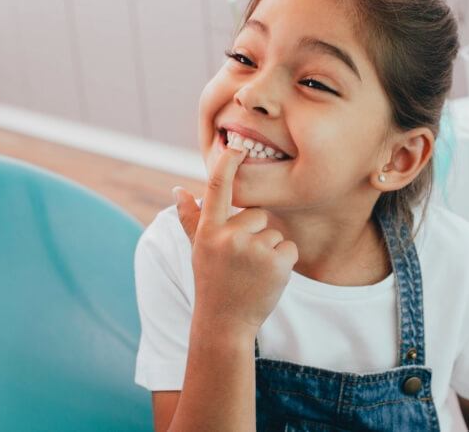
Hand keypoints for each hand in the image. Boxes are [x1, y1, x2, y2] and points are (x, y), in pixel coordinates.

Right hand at [173, 145, 297, 337]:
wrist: (225, 323)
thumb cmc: (212, 282)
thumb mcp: (198, 249)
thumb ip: (190, 219)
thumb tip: (178, 190)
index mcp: (209, 230)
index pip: (217, 188)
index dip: (227, 163)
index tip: (236, 146)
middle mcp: (229, 236)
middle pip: (257, 214)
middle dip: (255, 233)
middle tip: (242, 261)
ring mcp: (253, 250)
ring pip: (274, 232)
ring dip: (269, 250)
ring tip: (252, 273)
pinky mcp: (276, 262)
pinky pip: (289, 247)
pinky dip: (284, 262)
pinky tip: (267, 278)